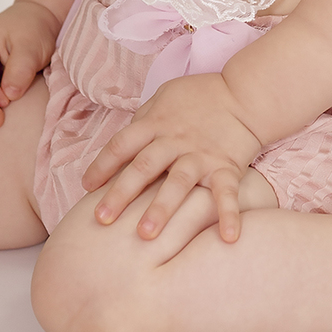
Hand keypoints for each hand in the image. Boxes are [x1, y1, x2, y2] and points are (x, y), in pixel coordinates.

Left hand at [82, 73, 263, 242]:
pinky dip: (229, 214)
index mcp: (157, 123)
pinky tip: (228, 238)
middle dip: (121, 193)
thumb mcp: (165, 96)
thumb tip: (122, 143)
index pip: (122, 144)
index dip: (102, 165)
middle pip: (144, 166)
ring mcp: (201, 156)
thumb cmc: (201, 96)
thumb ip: (143, 120)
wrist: (245, 94)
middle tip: (102, 219)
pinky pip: (227, 193)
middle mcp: (175, 141)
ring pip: (178, 182)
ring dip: (162, 208)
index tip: (87, 187)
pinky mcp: (226, 167)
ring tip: (146, 235)